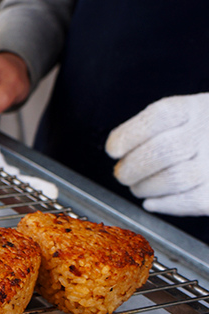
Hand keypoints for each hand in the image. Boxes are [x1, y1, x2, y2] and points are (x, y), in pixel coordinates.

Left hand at [106, 93, 208, 216]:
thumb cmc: (202, 133)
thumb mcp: (185, 115)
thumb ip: (154, 128)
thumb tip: (117, 148)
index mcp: (194, 109)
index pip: (158, 117)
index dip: (129, 135)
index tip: (113, 150)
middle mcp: (207, 132)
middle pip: (160, 151)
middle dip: (131, 168)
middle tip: (123, 174)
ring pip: (172, 179)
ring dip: (145, 187)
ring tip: (140, 186)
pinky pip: (189, 201)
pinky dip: (163, 204)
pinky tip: (153, 201)